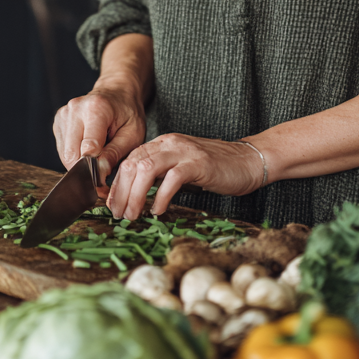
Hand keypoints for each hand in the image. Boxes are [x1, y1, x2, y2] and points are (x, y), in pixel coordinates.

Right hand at [53, 87, 145, 192]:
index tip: (104, 182)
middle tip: (102, 175)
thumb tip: (99, 175)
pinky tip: (88, 149)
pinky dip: (75, 156)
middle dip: (86, 171)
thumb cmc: (128, 114)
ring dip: (80, 164)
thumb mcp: (133, 134)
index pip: (87, 149)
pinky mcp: (59, 121)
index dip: (95, 170)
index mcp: (96, 109)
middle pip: (71, 155)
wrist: (118, 93)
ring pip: (64, 155)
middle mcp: (75, 109)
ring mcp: (64, 114)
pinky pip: (62, 149)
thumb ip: (115, 154)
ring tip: (98, 157)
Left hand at [106, 134, 265, 219]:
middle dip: (120, 192)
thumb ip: (161, 174)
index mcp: (162, 144)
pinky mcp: (198, 163)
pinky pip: (171, 179)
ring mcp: (184, 152)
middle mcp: (169, 143)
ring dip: (135, 196)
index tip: (111, 204)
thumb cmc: (215, 168)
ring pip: (146, 169)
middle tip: (118, 214)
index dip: (116, 184)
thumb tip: (135, 195)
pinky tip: (158, 211)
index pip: (129, 160)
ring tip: (133, 215)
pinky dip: (160, 197)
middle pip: (132, 164)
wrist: (247, 160)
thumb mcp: (181, 167)